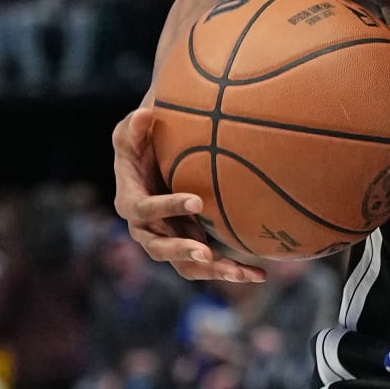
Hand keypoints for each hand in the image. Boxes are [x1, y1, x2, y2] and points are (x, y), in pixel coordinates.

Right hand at [112, 105, 264, 287]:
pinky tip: (260, 275)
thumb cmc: (141, 143)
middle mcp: (145, 229)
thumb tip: (146, 113)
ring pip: (187, 266)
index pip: (144, 209)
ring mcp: (167, 242)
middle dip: (183, 251)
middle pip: (159, 249)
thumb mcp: (132, 132)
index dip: (168, 207)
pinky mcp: (188, 248)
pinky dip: (232, 271)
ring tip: (242, 273)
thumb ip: (135, 126)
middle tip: (207, 252)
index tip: (198, 201)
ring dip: (214, 271)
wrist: (153, 164)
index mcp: (129, 202)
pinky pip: (208, 266)